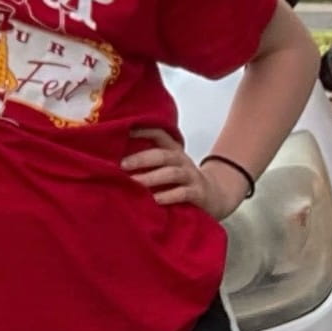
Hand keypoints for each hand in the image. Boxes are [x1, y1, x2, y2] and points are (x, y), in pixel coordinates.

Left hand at [121, 126, 242, 217]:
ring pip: (172, 173)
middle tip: (122, 165)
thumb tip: (116, 160)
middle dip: (141, 159)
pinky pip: (183, 193)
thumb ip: (150, 162)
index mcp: (173, 150)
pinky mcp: (198, 193)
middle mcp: (182, 160)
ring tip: (135, 183)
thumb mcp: (168, 168)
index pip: (159, 134)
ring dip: (152, 177)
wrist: (215, 196)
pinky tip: (155, 199)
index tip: (123, 131)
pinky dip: (169, 195)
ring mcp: (191, 176)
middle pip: (162, 155)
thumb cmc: (181, 181)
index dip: (143, 130)